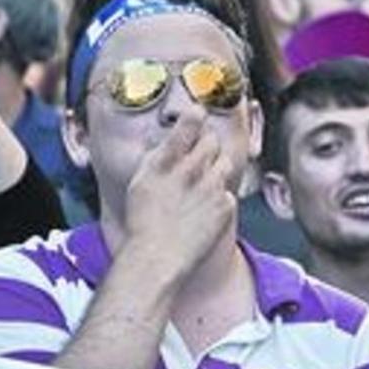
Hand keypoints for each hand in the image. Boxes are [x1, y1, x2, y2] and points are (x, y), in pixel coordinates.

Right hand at [121, 109, 236, 287]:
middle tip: (200, 155)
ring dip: (217, 166)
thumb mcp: (141, 183)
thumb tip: (168, 142)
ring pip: (225, 162)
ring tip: (202, 183)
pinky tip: (205, 209)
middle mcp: (191, 170)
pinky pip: (228, 191)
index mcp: (166, 162)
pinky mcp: (226, 205)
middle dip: (208, 143)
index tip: (198, 111)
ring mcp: (212, 187)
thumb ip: (158, 158)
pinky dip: (220, 196)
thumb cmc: (143, 223)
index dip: (196, 114)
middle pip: (212, 141)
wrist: (158, 258)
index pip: (189, 125)